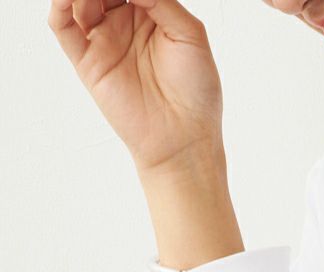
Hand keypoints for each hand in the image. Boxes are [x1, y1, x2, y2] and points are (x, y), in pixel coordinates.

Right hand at [48, 0, 223, 175]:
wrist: (184, 138)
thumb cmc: (196, 91)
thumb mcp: (190, 35)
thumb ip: (162, 0)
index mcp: (151, 12)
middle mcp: (124, 22)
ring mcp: (104, 40)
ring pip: (79, 0)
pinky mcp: (87, 62)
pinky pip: (63, 27)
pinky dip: (59, 7)